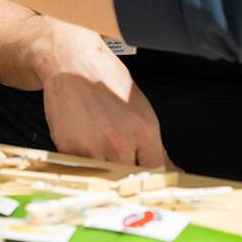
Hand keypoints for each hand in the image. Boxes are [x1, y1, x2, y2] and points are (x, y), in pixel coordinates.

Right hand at [34, 29, 171, 168]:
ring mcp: (94, 147)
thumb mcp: (139, 108)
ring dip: (103, 168)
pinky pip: (81, 167)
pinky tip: (83, 140)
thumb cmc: (105, 78)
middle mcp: (121, 141)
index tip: (147, 179)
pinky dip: (82, 161)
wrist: (71, 62)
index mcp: (145, 130)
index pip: (157, 172)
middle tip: (117, 157)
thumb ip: (155, 145)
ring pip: (105, 176)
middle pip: (130, 177)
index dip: (152, 177)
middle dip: (127, 172)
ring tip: (98, 145)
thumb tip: (171, 169)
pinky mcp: (70, 148)